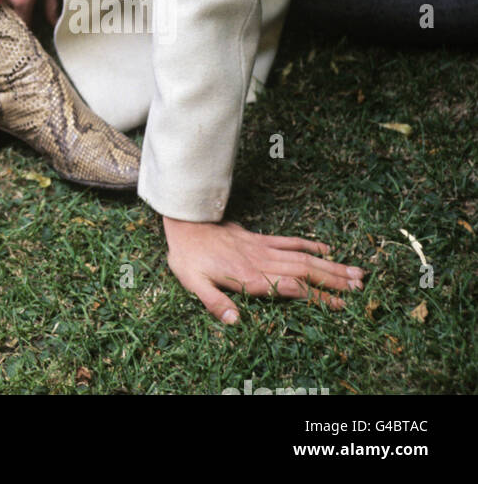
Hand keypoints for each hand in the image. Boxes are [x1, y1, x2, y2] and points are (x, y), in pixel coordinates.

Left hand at [163, 217, 363, 323]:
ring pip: (302, 256)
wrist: (183, 222)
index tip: (340, 305)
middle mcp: (262, 262)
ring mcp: (262, 248)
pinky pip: (288, 240)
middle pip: (304, 271)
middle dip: (334, 280)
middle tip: (361, 287)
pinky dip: (309, 243)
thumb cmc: (188, 257)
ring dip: (329, 264)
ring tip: (356, 272)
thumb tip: (235, 322)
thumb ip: (215, 302)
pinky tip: (327, 248)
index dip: (316, 297)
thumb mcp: (194, 283)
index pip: (291, 288)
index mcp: (250, 277)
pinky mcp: (259, 238)